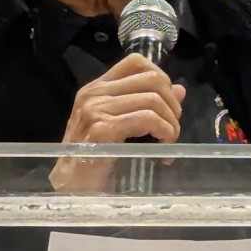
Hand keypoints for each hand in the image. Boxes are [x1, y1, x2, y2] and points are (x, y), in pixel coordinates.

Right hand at [49, 53, 185, 192]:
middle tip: (172, 127)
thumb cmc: (93, 160)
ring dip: (171, 122)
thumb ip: (146, 105)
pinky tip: (163, 148)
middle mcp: (94, 94)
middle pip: (151, 79)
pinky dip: (164, 132)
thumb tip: (179, 90)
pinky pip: (147, 119)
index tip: (168, 102)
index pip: (136, 62)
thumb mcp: (120, 126)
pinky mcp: (102, 129)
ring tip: (168, 141)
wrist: (70, 188)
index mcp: (96, 88)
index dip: (161, 77)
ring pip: (153, 100)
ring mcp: (96, 110)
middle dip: (172, 103)